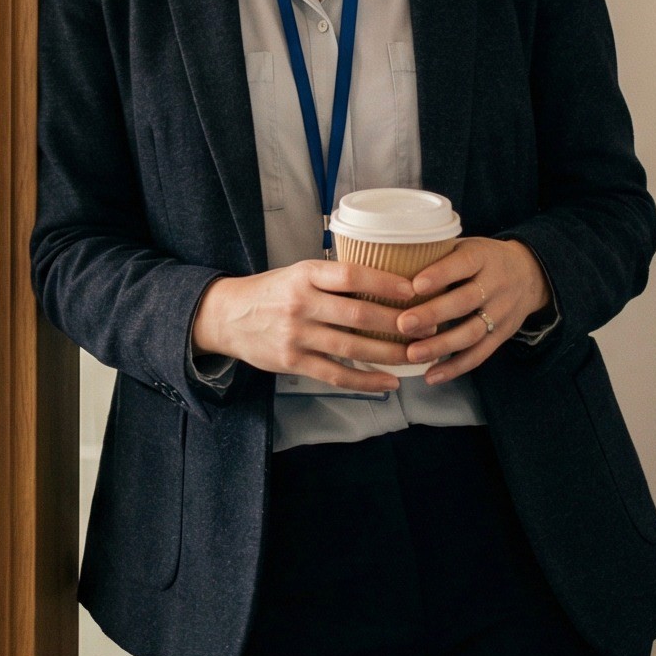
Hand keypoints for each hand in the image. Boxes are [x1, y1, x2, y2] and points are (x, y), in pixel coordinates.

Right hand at [189, 258, 425, 394]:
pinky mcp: (293, 361)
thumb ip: (333, 280)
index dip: (385, 282)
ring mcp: (297, 334)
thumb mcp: (299, 273)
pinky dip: (366, 380)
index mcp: (305, 274)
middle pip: (358, 314)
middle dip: (398, 322)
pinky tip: (389, 381)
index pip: (351, 275)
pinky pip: (337, 374)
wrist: (228, 316)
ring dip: (390, 353)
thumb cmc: (272, 292)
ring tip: (417, 354)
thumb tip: (384, 283)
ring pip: (352, 346)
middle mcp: (301, 302)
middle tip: (428, 325)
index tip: (414, 289)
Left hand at [396, 237, 550, 384]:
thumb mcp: (465, 245)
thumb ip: (436, 253)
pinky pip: (480, 354)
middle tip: (403, 324)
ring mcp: (501, 312)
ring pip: (472, 332)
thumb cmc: (481, 258)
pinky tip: (431, 375)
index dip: (440, 274)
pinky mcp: (502, 335)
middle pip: (466, 301)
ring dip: (441, 346)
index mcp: (483, 256)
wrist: (528, 274)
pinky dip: (455, 367)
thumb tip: (386, 257)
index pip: (463, 264)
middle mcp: (496, 284)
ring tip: (412, 354)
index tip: (414, 286)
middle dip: (433, 314)